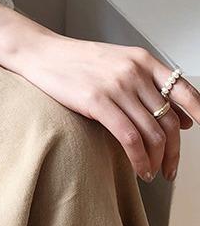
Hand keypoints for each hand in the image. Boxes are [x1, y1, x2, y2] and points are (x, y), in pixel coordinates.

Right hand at [11, 33, 198, 181]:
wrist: (41, 53)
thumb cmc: (78, 62)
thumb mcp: (119, 65)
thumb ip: (151, 88)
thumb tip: (187, 120)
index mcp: (142, 60)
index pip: (186, 91)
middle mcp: (133, 71)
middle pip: (169, 120)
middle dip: (174, 152)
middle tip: (170, 169)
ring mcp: (116, 85)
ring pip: (153, 134)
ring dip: (157, 160)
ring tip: (151, 172)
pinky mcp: (96, 101)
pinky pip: (130, 138)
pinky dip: (140, 159)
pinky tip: (139, 168)